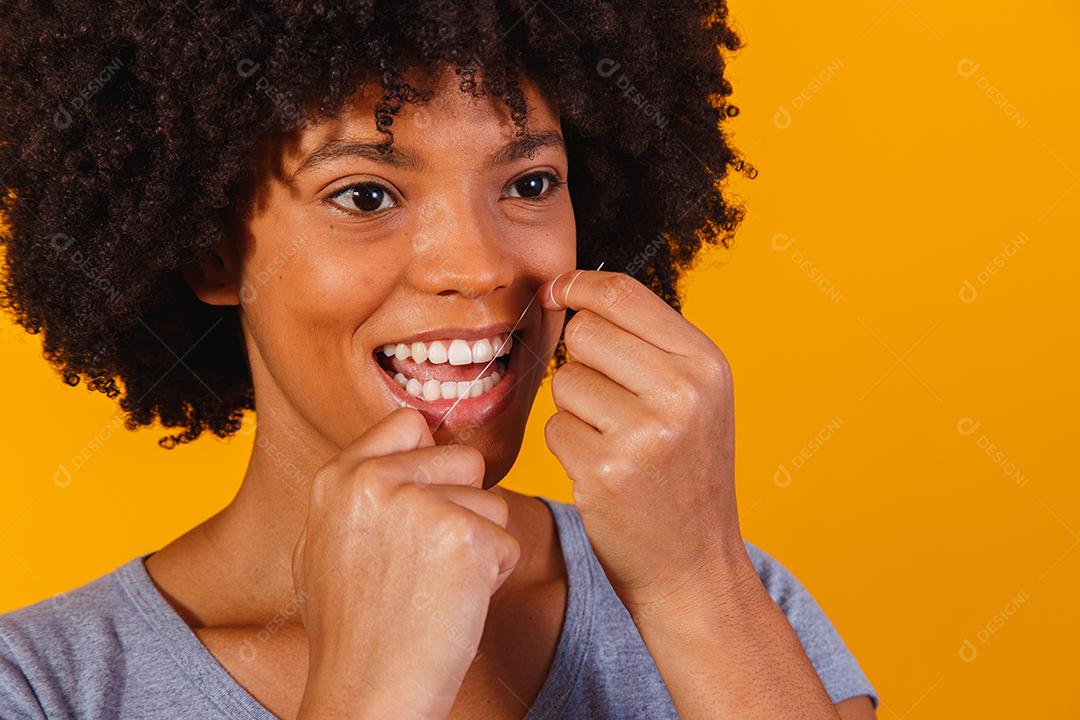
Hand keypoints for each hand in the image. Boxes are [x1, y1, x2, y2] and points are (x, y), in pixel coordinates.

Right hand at [292, 408, 520, 719]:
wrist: (365, 696)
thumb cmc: (351, 631)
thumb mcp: (326, 544)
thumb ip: (362, 492)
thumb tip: (408, 450)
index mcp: (338, 476)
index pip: (409, 425)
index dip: (429, 464)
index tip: (423, 503)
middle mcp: (375, 479)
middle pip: (464, 460)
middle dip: (462, 506)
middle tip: (427, 564)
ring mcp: (420, 506)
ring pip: (492, 503)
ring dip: (479, 545)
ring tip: (435, 589)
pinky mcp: (465, 539)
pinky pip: (508, 544)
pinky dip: (493, 578)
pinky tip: (453, 606)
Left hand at [539, 270, 750, 618]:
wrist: (694, 568)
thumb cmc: (685, 475)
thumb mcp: (695, 399)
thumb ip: (647, 344)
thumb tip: (570, 290)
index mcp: (706, 364)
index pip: (623, 294)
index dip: (578, 285)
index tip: (556, 292)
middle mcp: (682, 392)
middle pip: (584, 332)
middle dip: (581, 362)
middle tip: (610, 403)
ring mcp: (644, 433)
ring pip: (564, 382)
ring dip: (575, 411)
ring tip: (613, 443)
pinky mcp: (606, 471)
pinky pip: (555, 429)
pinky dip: (568, 448)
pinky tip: (602, 472)